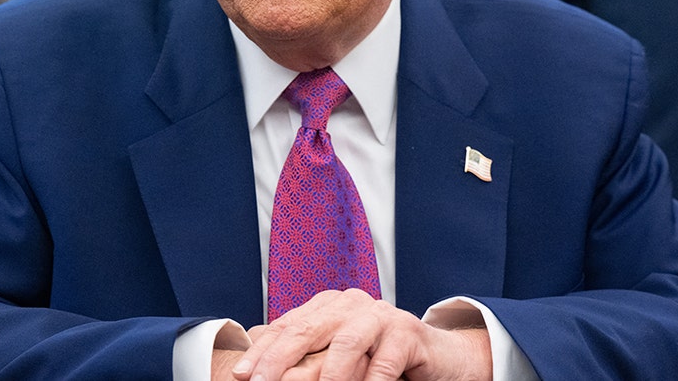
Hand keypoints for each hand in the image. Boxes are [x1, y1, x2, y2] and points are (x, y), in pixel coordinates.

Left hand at [229, 289, 491, 380]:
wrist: (437, 358)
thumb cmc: (381, 358)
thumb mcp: (337, 354)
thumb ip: (305, 350)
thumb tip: (254, 347)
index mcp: (330, 305)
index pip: (288, 326)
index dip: (262, 351)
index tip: (240, 374)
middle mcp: (352, 304)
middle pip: (308, 330)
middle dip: (278, 360)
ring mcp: (382, 316)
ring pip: (345, 344)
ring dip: (327, 376)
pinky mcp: (408, 333)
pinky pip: (384, 360)